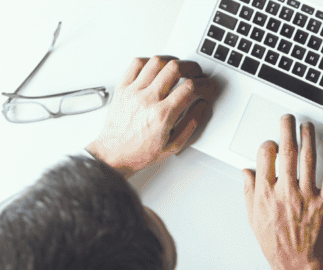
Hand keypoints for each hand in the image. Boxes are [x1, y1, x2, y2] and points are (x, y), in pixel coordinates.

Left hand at [86, 56, 215, 176]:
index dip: (205, 84)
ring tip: (178, 68)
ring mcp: (133, 91)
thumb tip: (202, 105)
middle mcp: (147, 100)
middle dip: (192, 68)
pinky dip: (150, 61)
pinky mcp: (122, 88)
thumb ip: (192, 123)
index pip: (190, 88)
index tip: (208, 86)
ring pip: (156, 61)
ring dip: (172, 61)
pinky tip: (156, 68)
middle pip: (175, 68)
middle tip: (196, 73)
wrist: (114, 154)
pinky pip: (136, 64)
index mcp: (162, 115)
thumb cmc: (141, 152)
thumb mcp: (174, 145)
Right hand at [242, 115, 322, 269]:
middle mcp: (286, 191)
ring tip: (308, 126)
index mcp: (266, 194)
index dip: (267, 144)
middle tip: (289, 118)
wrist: (297, 263)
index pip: (264, 157)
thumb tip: (247, 171)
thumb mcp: (253, 218)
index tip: (271, 141)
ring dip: (308, 137)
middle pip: (286, 150)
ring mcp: (307, 196)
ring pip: (308, 158)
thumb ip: (249, 192)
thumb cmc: (276, 243)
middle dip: (287, 129)